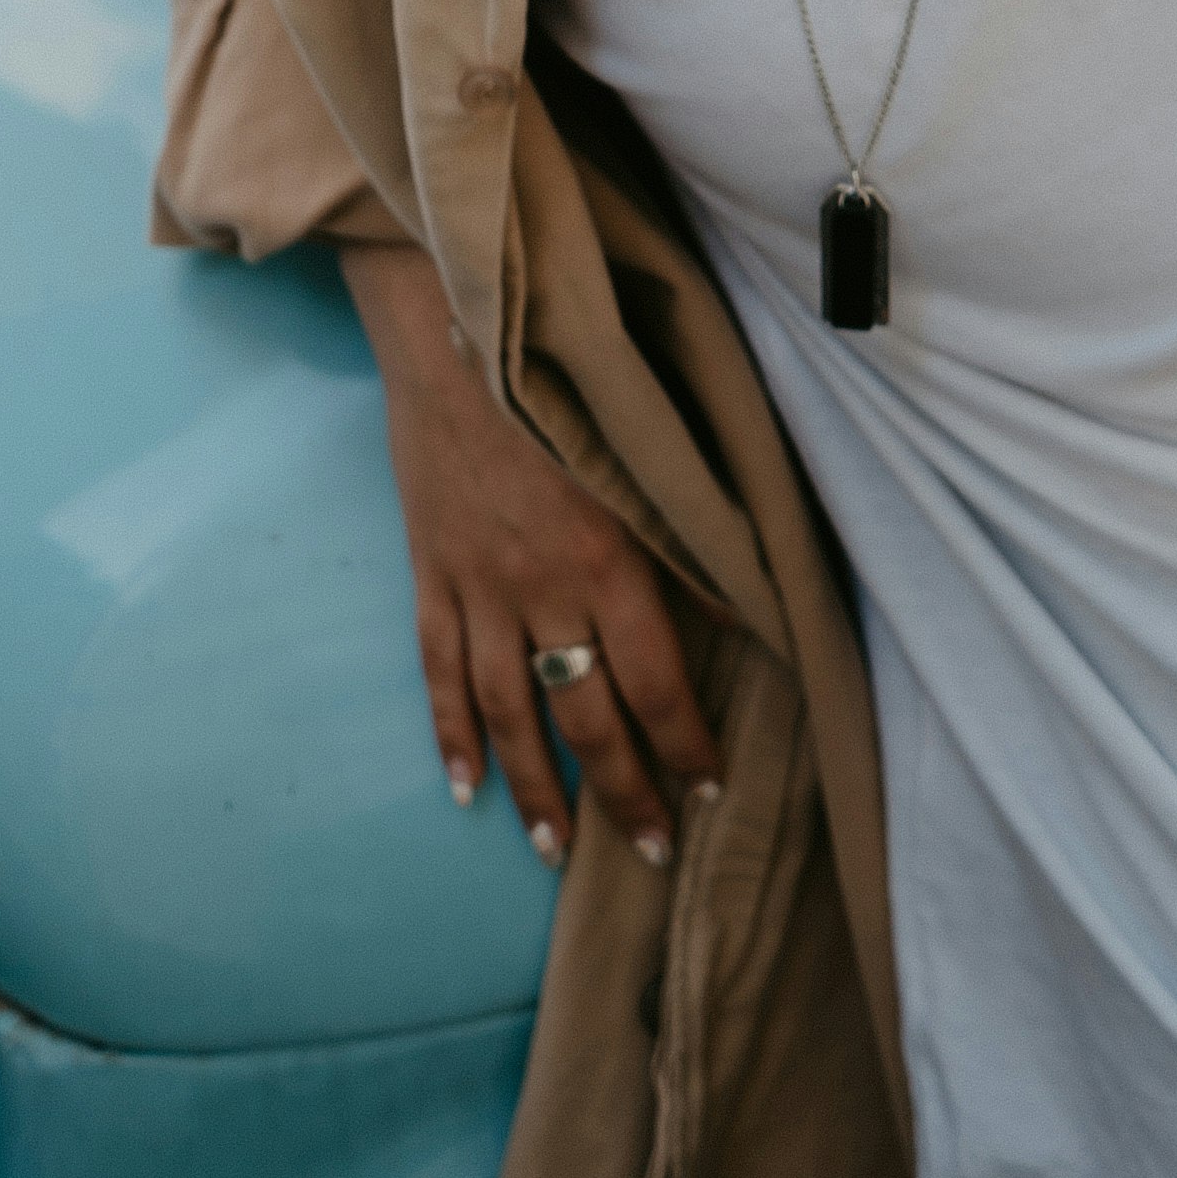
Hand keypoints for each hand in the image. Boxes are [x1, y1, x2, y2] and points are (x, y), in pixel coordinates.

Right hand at [347, 241, 719, 872]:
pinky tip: (467, 787)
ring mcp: (477, 587)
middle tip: (654, 850)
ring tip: (557, 850)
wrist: (456, 327)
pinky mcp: (430, 574)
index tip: (710, 787)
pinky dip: (451, 734)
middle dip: (623, 792)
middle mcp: (541, 588)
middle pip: (584, 716)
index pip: (656, 682)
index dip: (686, 744)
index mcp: (607, 556)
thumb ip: (690, 531)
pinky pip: (439, 673)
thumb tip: (746, 606)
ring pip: (508, 714)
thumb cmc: (561, 375)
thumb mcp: (641, 448)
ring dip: (536, 789)